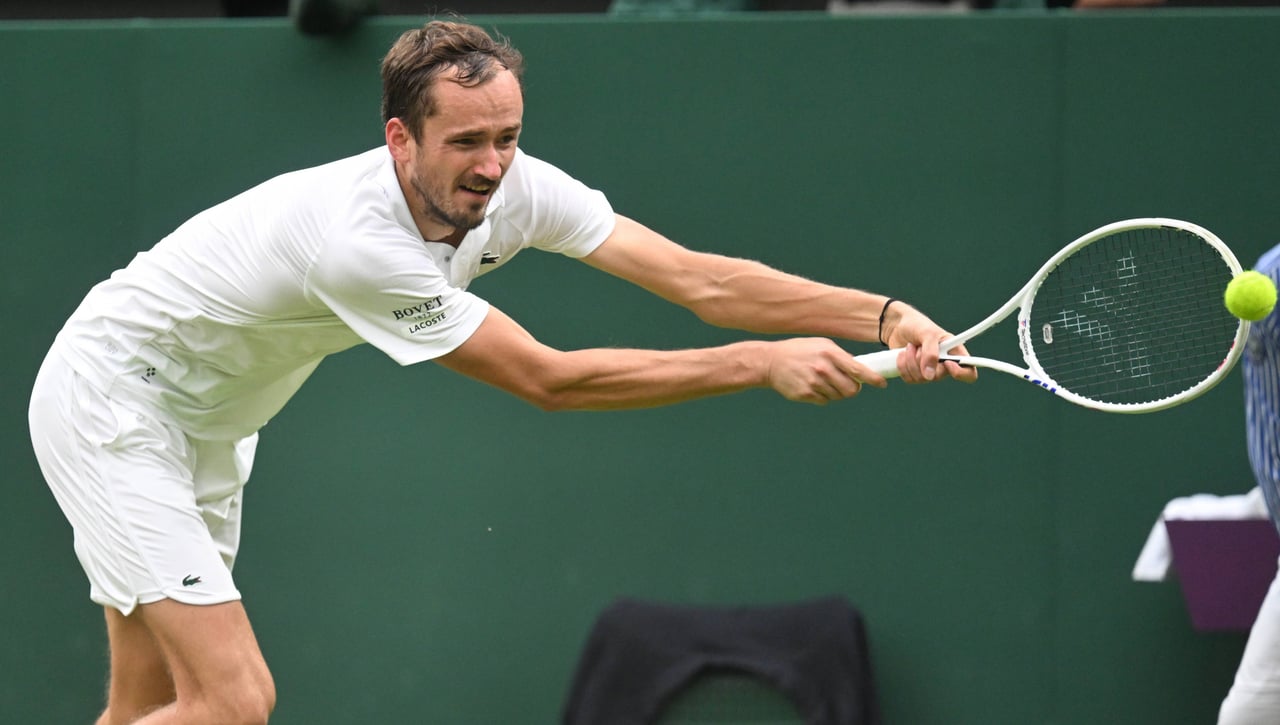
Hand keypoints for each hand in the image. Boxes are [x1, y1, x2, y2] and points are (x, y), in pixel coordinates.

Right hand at [766, 338, 887, 404]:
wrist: (770, 362)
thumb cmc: (799, 351)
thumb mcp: (821, 345)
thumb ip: (840, 356)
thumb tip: (859, 369)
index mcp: (830, 353)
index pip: (858, 370)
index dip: (872, 379)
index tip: (881, 384)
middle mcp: (823, 368)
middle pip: (851, 389)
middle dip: (853, 388)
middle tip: (848, 384)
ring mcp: (814, 383)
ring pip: (838, 396)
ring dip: (836, 392)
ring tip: (824, 381)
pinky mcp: (805, 394)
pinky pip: (824, 401)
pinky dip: (823, 396)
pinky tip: (812, 385)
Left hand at [882, 305, 978, 383]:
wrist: (897, 326)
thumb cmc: (917, 325)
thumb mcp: (927, 333)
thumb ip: (930, 353)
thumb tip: (929, 376)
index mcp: (954, 352)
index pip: (969, 371)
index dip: (961, 373)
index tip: (947, 364)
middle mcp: (944, 364)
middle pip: (939, 377)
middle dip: (923, 361)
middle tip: (919, 347)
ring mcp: (929, 370)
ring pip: (921, 379)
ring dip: (911, 362)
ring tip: (909, 347)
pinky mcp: (914, 373)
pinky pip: (910, 379)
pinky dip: (903, 366)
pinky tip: (902, 354)